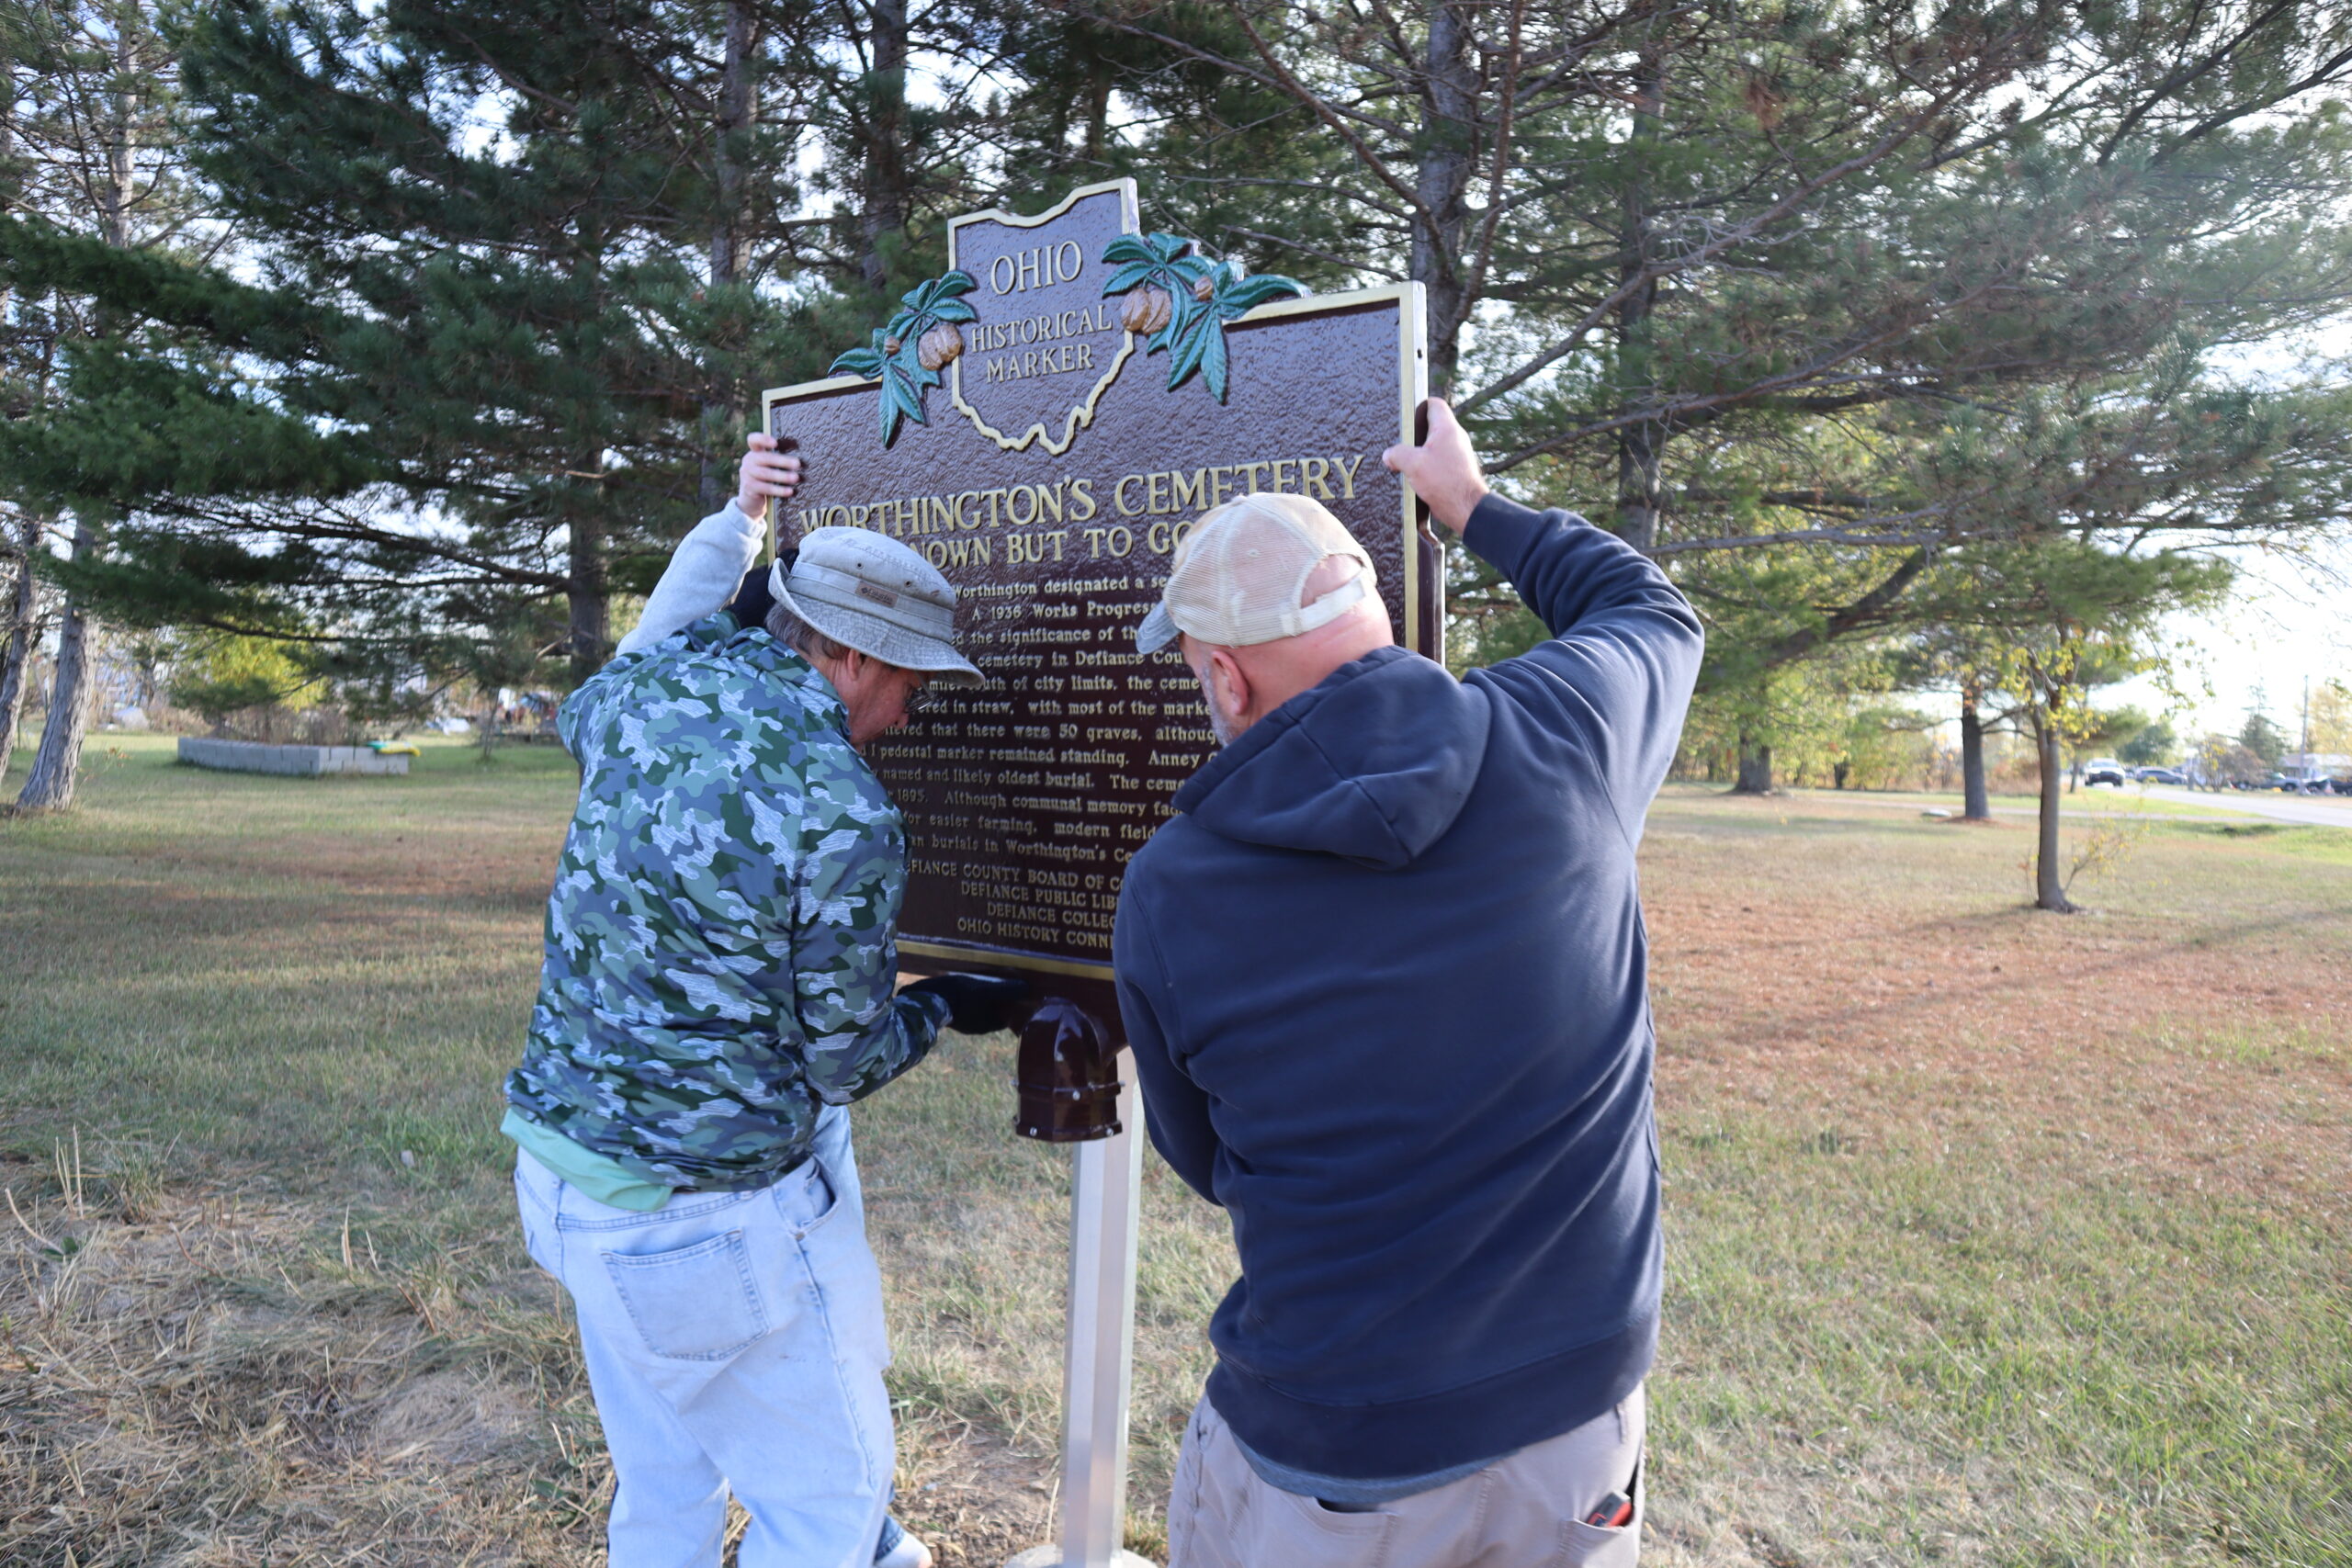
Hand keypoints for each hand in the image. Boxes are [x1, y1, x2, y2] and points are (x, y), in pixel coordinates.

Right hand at [735, 432, 802, 521]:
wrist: (751, 500)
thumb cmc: (766, 479)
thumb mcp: (769, 467)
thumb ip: (778, 460)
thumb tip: (800, 461)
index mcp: (755, 452)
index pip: (753, 440)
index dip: (762, 439)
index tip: (776, 443)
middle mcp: (749, 461)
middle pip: (764, 458)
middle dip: (782, 461)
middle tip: (798, 464)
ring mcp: (747, 474)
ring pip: (765, 473)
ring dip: (782, 476)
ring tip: (796, 478)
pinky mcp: (749, 487)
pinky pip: (765, 488)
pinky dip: (779, 490)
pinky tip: (790, 491)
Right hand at [902, 973, 1032, 1035]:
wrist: (924, 999)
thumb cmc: (958, 996)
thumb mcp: (984, 990)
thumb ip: (1005, 990)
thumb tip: (1026, 988)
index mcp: (986, 1024)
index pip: (1008, 1017)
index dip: (1015, 1006)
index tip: (1021, 993)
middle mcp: (975, 1026)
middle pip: (995, 1013)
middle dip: (1002, 1002)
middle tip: (1008, 984)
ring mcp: (962, 1022)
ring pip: (980, 1010)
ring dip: (986, 999)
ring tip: (991, 981)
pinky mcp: (950, 1013)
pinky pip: (967, 1006)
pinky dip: (973, 998)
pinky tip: (972, 985)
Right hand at [1381, 397, 1488, 535]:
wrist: (1466, 509)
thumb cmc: (1445, 483)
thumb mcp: (1413, 464)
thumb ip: (1397, 454)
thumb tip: (1389, 455)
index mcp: (1447, 428)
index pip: (1434, 404)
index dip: (1418, 405)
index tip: (1404, 414)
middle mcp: (1454, 438)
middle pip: (1431, 426)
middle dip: (1413, 434)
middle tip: (1399, 441)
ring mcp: (1456, 454)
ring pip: (1432, 446)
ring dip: (1418, 453)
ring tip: (1405, 461)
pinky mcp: (1454, 469)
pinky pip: (1436, 461)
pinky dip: (1425, 466)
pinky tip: (1414, 477)